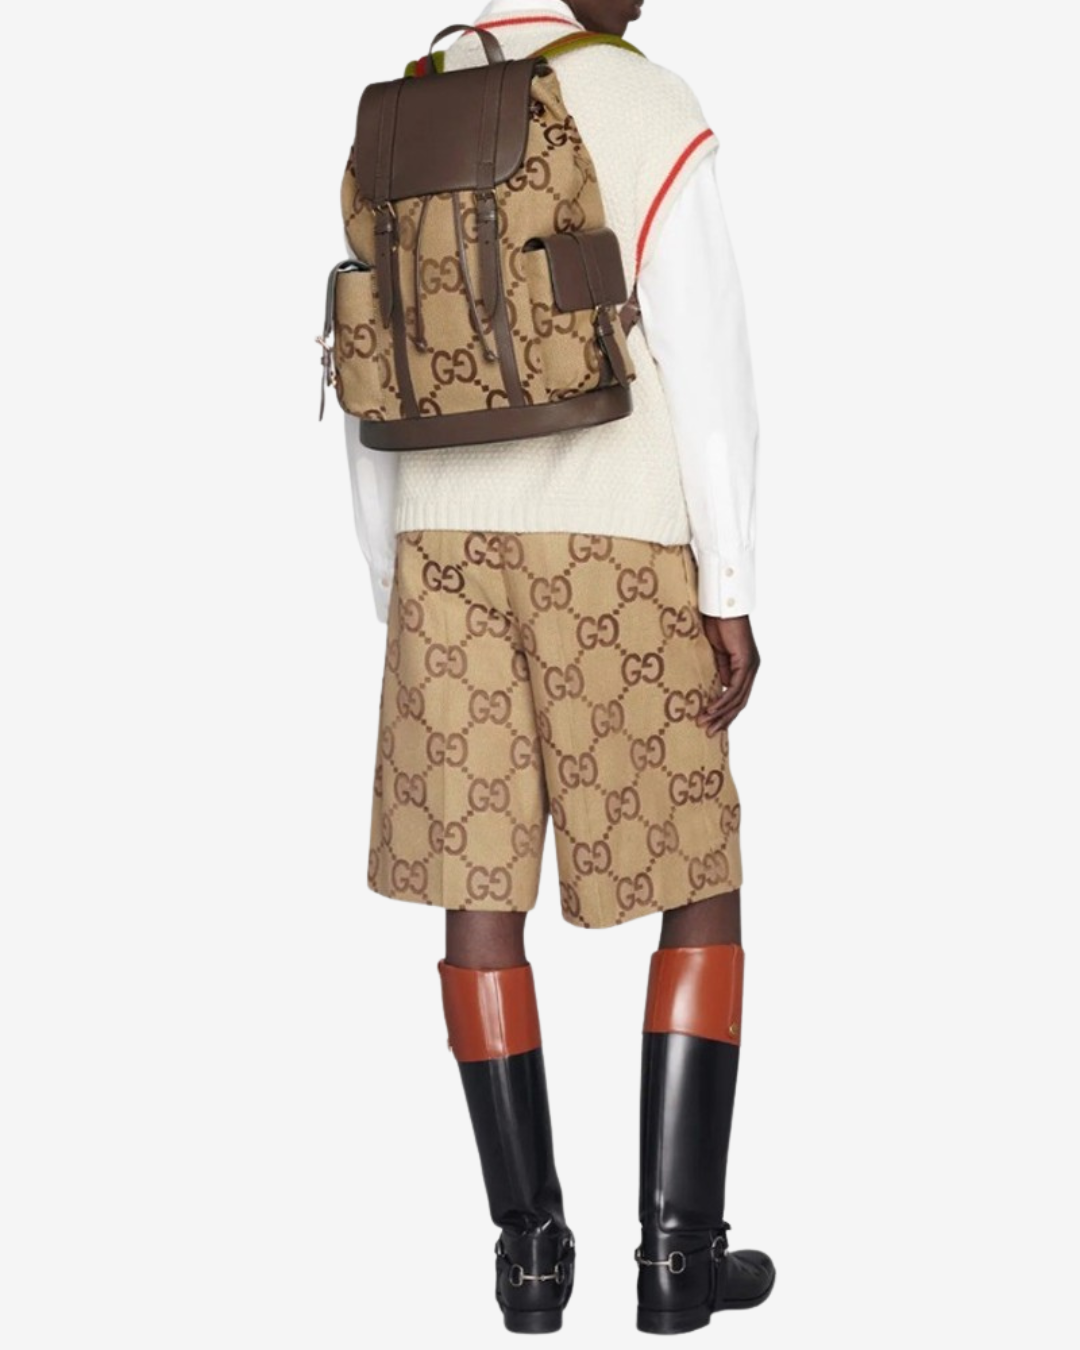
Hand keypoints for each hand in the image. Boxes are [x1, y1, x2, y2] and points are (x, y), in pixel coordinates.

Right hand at [695, 614, 760, 733]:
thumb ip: (718, 670)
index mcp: (744, 668)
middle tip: (709, 732)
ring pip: (738, 698)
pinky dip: (723, 700)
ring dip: (721, 713)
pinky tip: (712, 709)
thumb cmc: (716, 624)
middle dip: (724, 719)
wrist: (721, 607)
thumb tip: (718, 689)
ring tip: (706, 724)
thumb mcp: (714, 653)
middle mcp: (751, 669)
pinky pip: (735, 688)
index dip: (725, 712)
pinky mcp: (746, 662)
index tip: (711, 723)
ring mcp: (750, 666)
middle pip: (740, 702)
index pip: (737, 697)